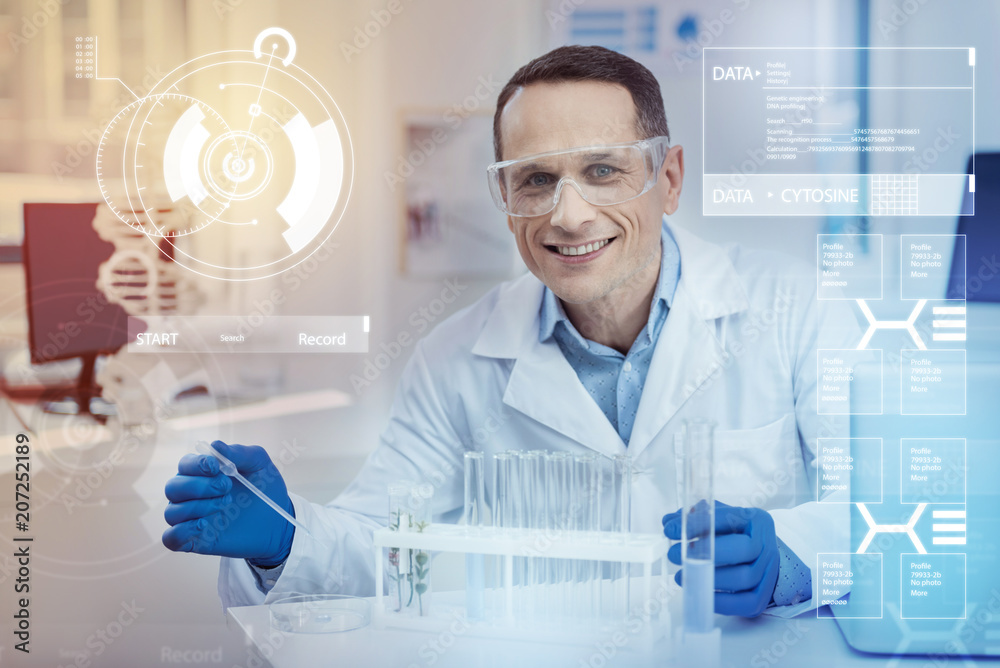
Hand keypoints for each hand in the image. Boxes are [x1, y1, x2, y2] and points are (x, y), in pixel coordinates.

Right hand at [162, 440, 294, 566]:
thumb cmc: (265, 488)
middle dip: (198, 486)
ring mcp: (191, 518)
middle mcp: (191, 495)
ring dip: (197, 507)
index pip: (184, 465)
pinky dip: (181, 532)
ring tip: (225, 504)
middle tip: (226, 488)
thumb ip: (240, 453)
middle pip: (173, 488)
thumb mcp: (259, 464)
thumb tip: (215, 446)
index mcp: (202, 473)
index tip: (215, 467)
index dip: (196, 464)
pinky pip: (171, 538)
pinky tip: (204, 525)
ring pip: (172, 512)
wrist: (277, 520)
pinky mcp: (194, 540)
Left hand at [663, 501, 779, 617]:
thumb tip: (669, 521)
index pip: (729, 518)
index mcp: (757, 521)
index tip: (670, 529)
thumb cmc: (736, 537)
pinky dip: (720, 601)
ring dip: (709, 578)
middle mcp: (767, 546)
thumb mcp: (721, 520)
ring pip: (743, 578)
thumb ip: (697, 518)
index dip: (699, 524)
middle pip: (743, 549)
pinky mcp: (762, 598)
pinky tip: (699, 591)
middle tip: (674, 554)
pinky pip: (745, 603)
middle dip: (706, 553)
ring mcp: (768, 573)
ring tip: (682, 575)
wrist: (762, 560)